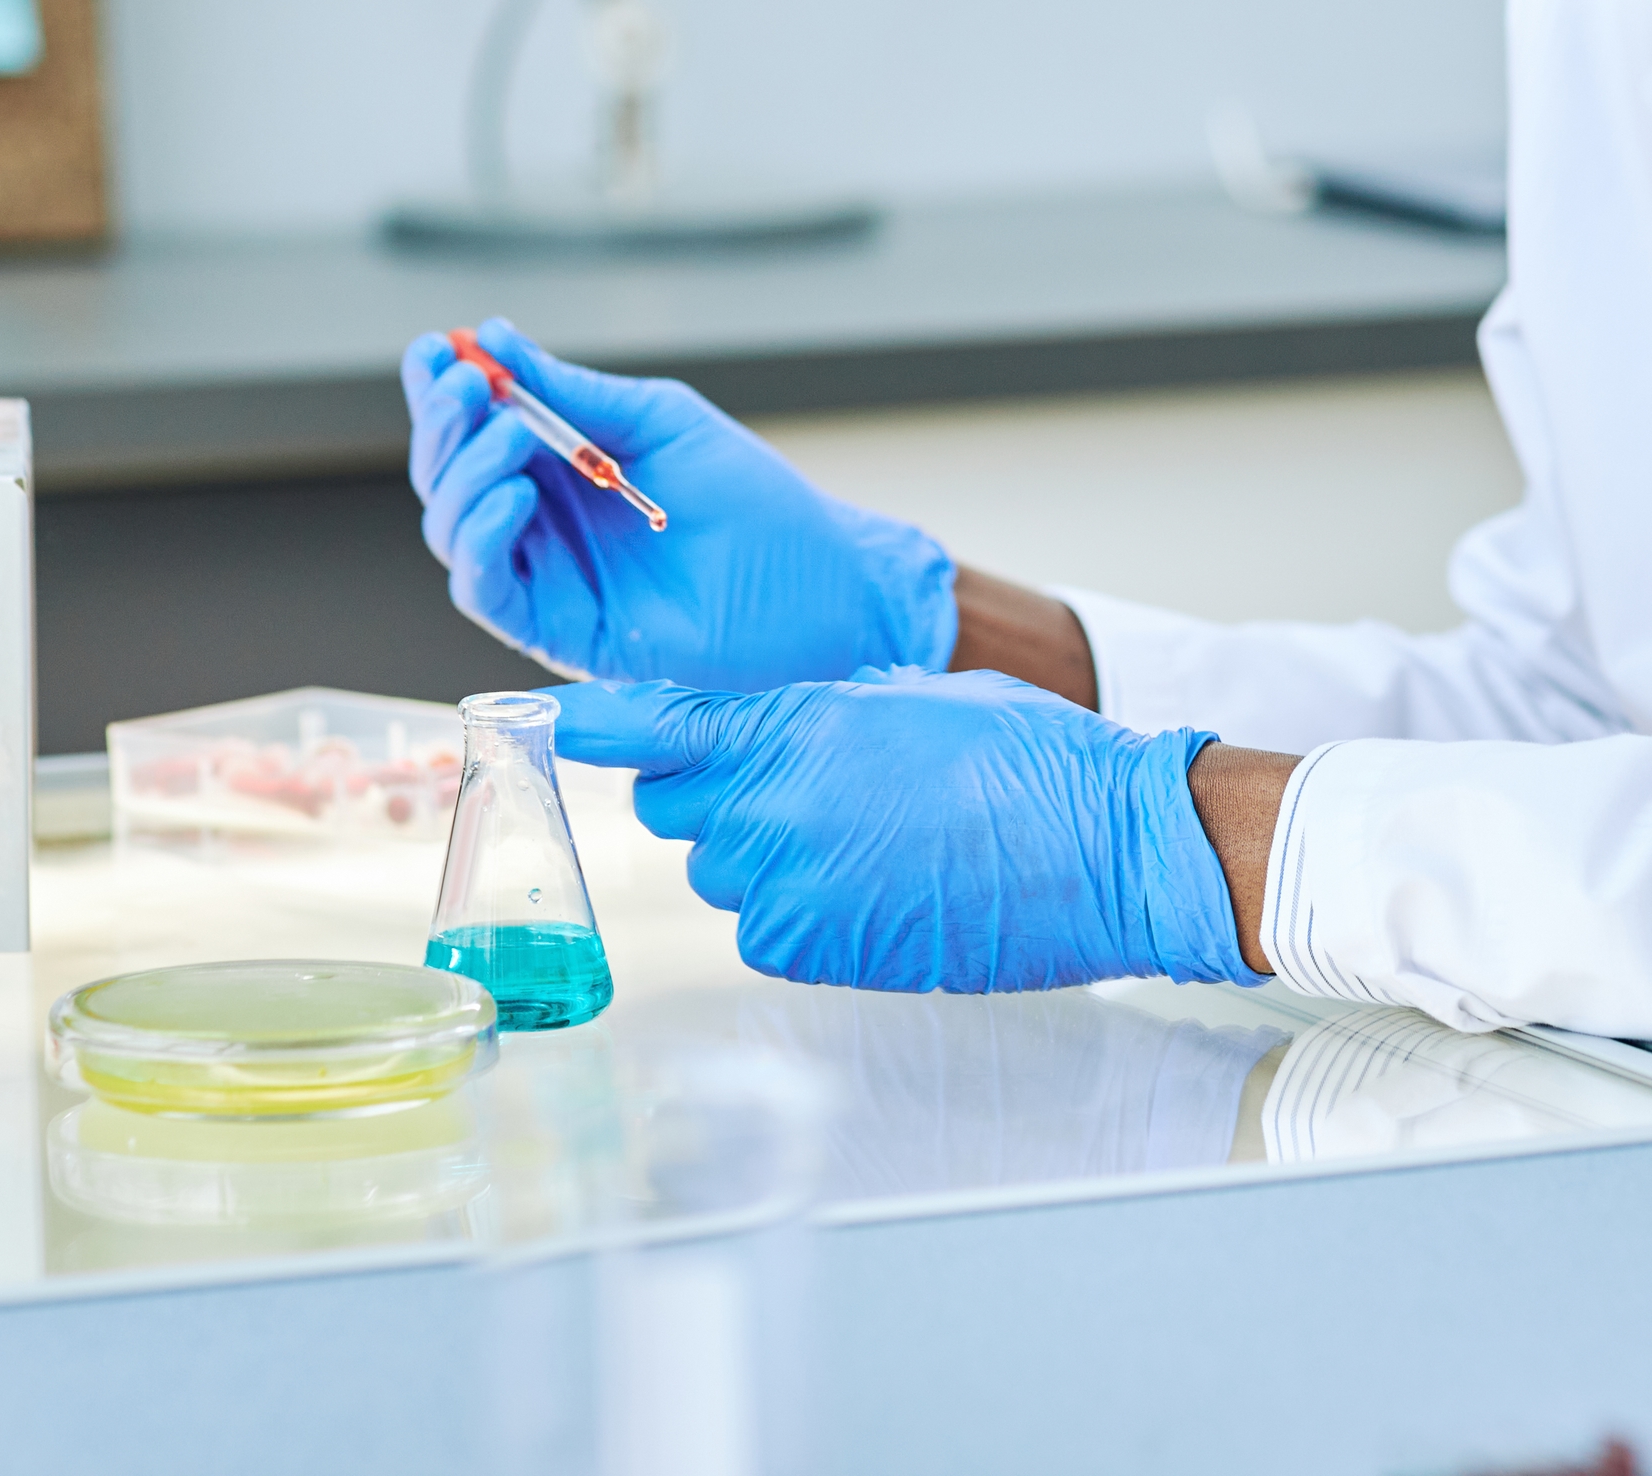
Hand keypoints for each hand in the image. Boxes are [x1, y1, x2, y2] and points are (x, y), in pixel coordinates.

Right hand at [402, 318, 953, 690]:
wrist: (819, 582)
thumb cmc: (754, 502)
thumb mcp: (660, 422)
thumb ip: (576, 392)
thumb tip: (493, 338)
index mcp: (561, 465)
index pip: (474, 428)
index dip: (440, 390)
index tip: (434, 348)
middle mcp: (541, 521)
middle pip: (448, 478)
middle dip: (444, 427)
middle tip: (466, 385)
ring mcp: (547, 577)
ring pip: (454, 532)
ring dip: (465, 477)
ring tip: (511, 435)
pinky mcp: (559, 631)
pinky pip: (488, 592)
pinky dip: (485, 542)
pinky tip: (515, 498)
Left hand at [551, 672, 1257, 993]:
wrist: (1109, 852)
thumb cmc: (1037, 761)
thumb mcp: (920, 695)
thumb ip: (828, 708)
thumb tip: (790, 723)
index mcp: (796, 729)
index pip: (653, 727)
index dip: (591, 724)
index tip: (543, 724)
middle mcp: (771, 813)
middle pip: (677, 807)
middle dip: (719, 791)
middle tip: (808, 784)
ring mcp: (790, 892)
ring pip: (723, 871)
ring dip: (766, 852)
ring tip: (868, 839)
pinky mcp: (817, 954)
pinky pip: (766, 927)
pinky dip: (801, 909)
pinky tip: (877, 889)